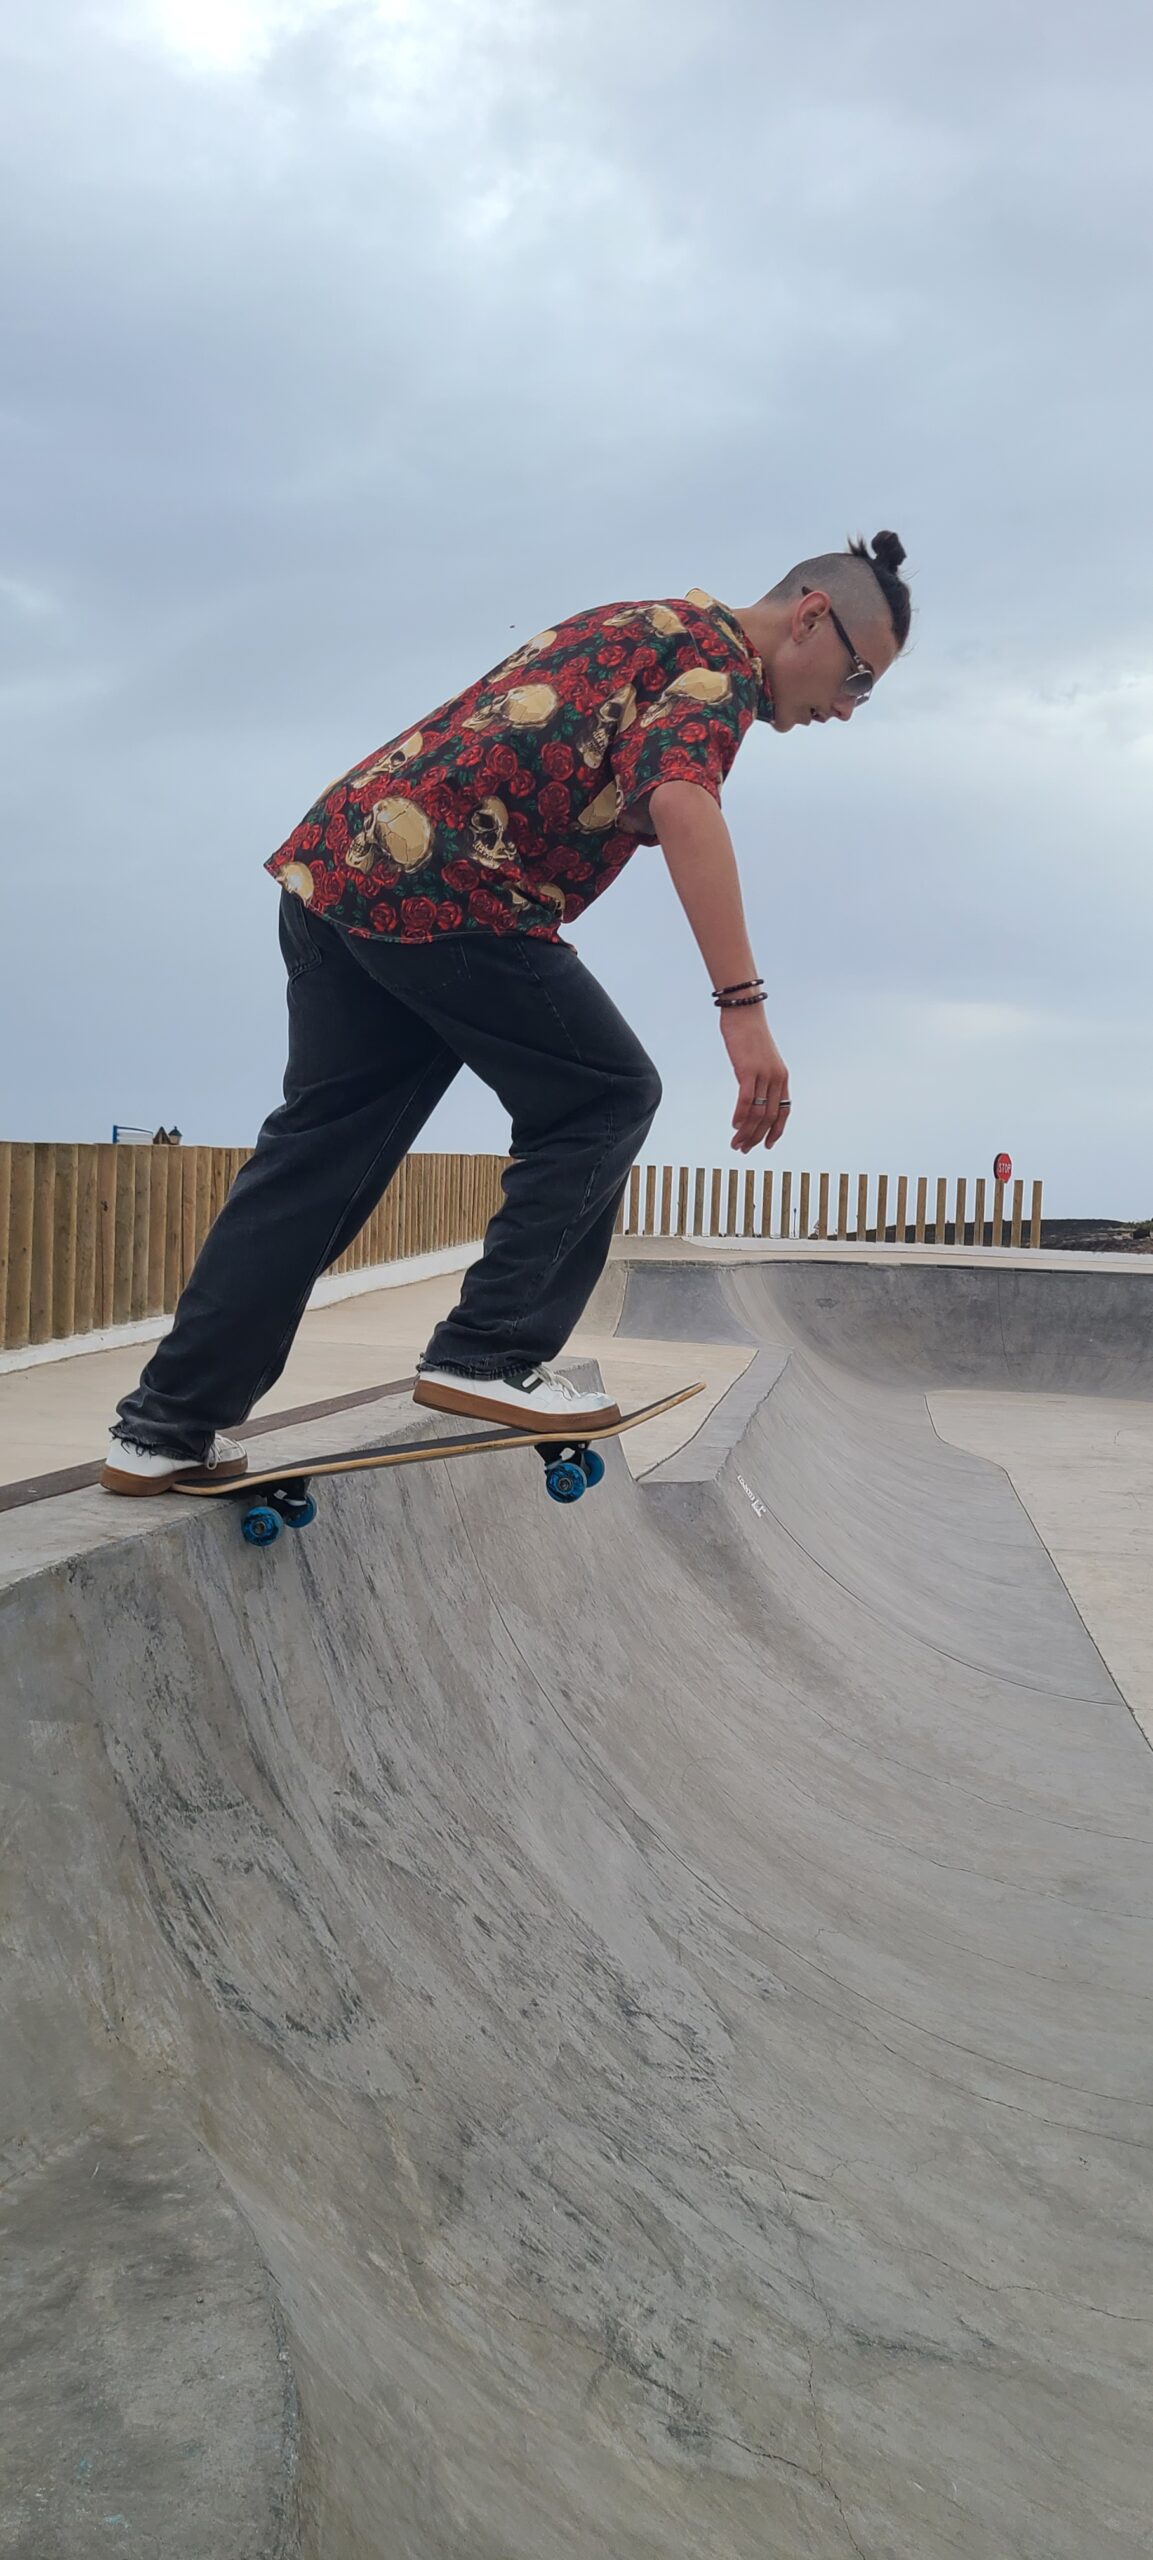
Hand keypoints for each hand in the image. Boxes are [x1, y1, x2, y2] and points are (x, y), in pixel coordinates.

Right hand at [720, 1006, 790, 1152]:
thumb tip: (750, 1093)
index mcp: (782, 1077)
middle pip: (769, 1117)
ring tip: (736, 1144)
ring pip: (757, 1112)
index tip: (767, 1146)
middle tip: (743, 1149)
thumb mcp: (758, 1059)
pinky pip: (746, 1099)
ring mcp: (764, 1074)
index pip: (784, 1111)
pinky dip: (740, 1115)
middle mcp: (776, 1078)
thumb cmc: (749, 1034)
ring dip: (746, 1132)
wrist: (744, 1012)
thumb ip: (758, 1077)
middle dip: (756, 1137)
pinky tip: (734, 1125)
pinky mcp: (748, 1069)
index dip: (776, 1131)